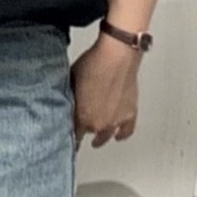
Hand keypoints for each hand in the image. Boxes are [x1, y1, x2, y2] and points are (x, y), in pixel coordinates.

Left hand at [70, 34, 141, 148]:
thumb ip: (69, 98)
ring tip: (97, 138)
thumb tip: (66, 103)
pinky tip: (118, 136)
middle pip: (89, 134)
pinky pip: (127, 131)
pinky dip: (122, 134)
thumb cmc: (94, 64)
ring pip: (106, 135)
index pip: (73, 136)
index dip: (69, 137)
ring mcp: (115, 120)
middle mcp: (99, 123)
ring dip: (101, 136)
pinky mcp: (129, 113)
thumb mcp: (71, 81)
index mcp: (82, 117)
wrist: (116, 56)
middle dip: (84, 130)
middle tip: (82, 127)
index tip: (67, 140)